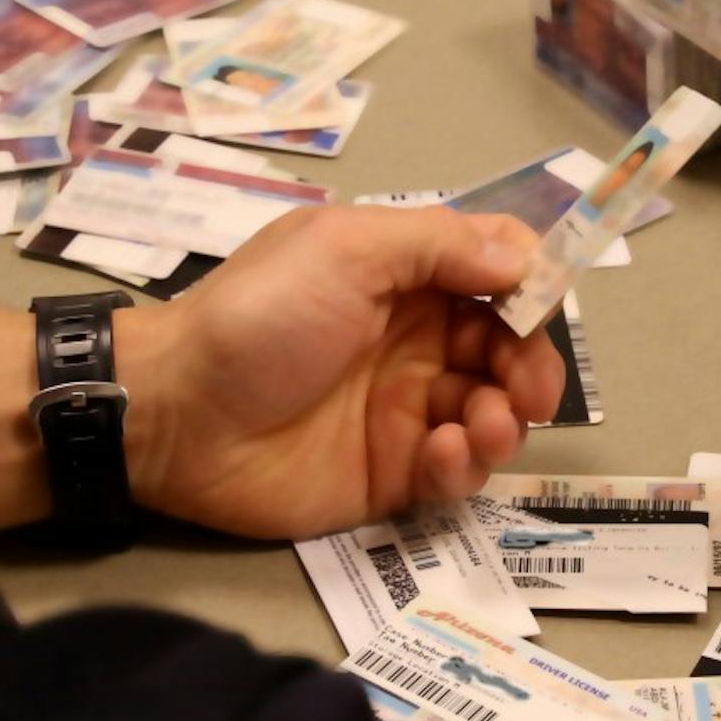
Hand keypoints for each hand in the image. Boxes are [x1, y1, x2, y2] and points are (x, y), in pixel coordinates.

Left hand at [119, 206, 565, 538]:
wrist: (178, 415)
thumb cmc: (260, 317)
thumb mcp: (346, 249)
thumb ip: (439, 245)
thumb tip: (525, 258)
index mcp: (406, 281)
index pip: (496, 278)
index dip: (531, 290)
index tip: (542, 307)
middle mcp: (416, 343)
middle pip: (510, 353)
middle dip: (532, 369)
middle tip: (528, 393)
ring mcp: (405, 412)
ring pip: (495, 417)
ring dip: (507, 421)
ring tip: (484, 427)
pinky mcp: (393, 475)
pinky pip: (456, 474)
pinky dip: (465, 465)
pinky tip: (440, 455)